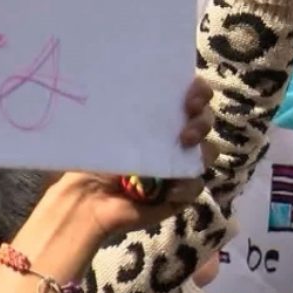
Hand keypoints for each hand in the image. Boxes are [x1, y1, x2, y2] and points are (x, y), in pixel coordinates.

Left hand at [63, 76, 214, 240]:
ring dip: (202, 148)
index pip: (190, 97)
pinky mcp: (181, 193)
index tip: (191, 95)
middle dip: (202, 119)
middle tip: (189, 120)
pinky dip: (186, 186)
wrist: (84, 202)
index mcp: (158, 119)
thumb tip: (135, 90)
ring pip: (208, 152)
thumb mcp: (106, 130)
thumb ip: (126, 112)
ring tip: (184, 146)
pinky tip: (170, 189)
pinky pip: (196, 186)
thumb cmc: (91, 162)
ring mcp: (180, 167)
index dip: (199, 91)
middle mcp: (174, 139)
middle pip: (205, 121)